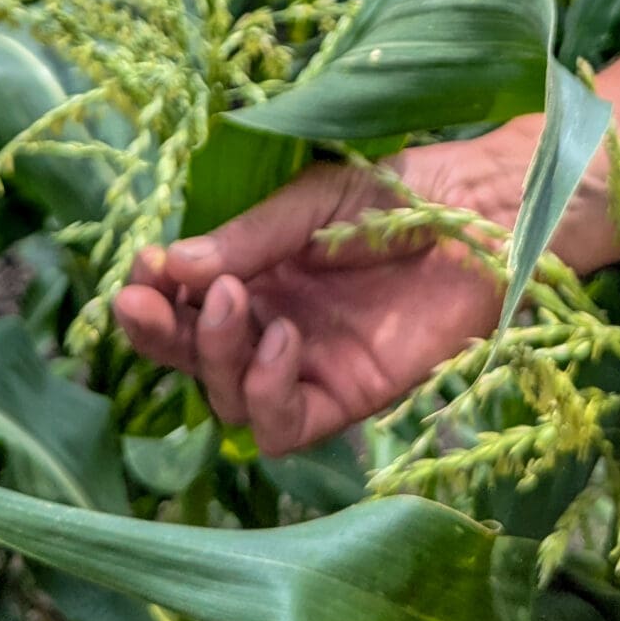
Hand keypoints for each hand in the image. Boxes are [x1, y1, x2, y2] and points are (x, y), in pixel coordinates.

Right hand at [113, 134, 526, 454]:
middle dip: (160, 334)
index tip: (139, 269)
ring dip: (214, 356)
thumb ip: (249, 237)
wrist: (481, 214)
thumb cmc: (397, 194)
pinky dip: (267, 395)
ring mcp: (306, 366)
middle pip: (193, 358)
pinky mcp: (348, 398)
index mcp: (253, 275)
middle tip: (145, 301)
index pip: (181, 303)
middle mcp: (269, 325)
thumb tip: (171, 266)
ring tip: (232, 302)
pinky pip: (284, 426)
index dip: (151, 296)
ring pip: (229, 397)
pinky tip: (282, 344)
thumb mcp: (312, 201)